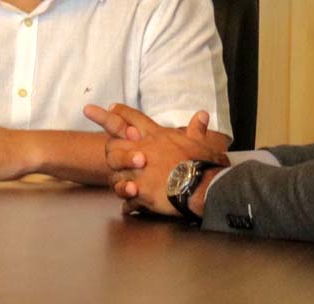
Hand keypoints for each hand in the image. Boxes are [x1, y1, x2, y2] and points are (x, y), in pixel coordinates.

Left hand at [83, 104, 226, 215]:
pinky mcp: (141, 192)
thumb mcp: (200, 142)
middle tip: (111, 151)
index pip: (133, 118)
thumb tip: (202, 114)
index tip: (110, 107)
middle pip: (113, 145)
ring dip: (118, 179)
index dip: (120, 112)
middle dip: (111, 148)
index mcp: (156, 137)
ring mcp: (139, 173)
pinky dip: (128, 202)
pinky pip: (126, 199)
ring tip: (126, 185)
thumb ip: (197, 128)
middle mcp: (143, 151)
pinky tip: (129, 205)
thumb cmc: (203, 162)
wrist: (203, 185)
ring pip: (115, 174)